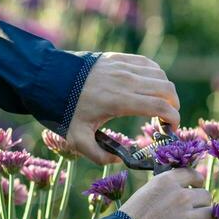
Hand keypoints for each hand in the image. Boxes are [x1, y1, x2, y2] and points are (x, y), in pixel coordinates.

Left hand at [63, 54, 181, 165]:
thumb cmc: (62, 110)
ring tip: (158, 104)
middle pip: (166, 89)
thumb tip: (118, 160)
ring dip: (166, 90)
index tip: (170, 130)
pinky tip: (149, 87)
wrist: (46, 79)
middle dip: (173, 106)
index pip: (160, 106)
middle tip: (166, 120)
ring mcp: (122, 67)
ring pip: (160, 75)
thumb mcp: (77, 140)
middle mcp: (125, 81)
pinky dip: (155, 75)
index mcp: (120, 101)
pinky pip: (147, 63)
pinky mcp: (117, 58)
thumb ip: (99, 156)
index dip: (173, 119)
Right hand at [116, 167, 217, 218]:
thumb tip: (180, 191)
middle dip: (201, 204)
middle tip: (194, 213)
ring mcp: (187, 217)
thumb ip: (163, 190)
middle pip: (205, 196)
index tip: (196, 187)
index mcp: (166, 182)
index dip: (197, 182)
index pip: (192, 174)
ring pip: (212, 214)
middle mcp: (180, 196)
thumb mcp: (143, 194)